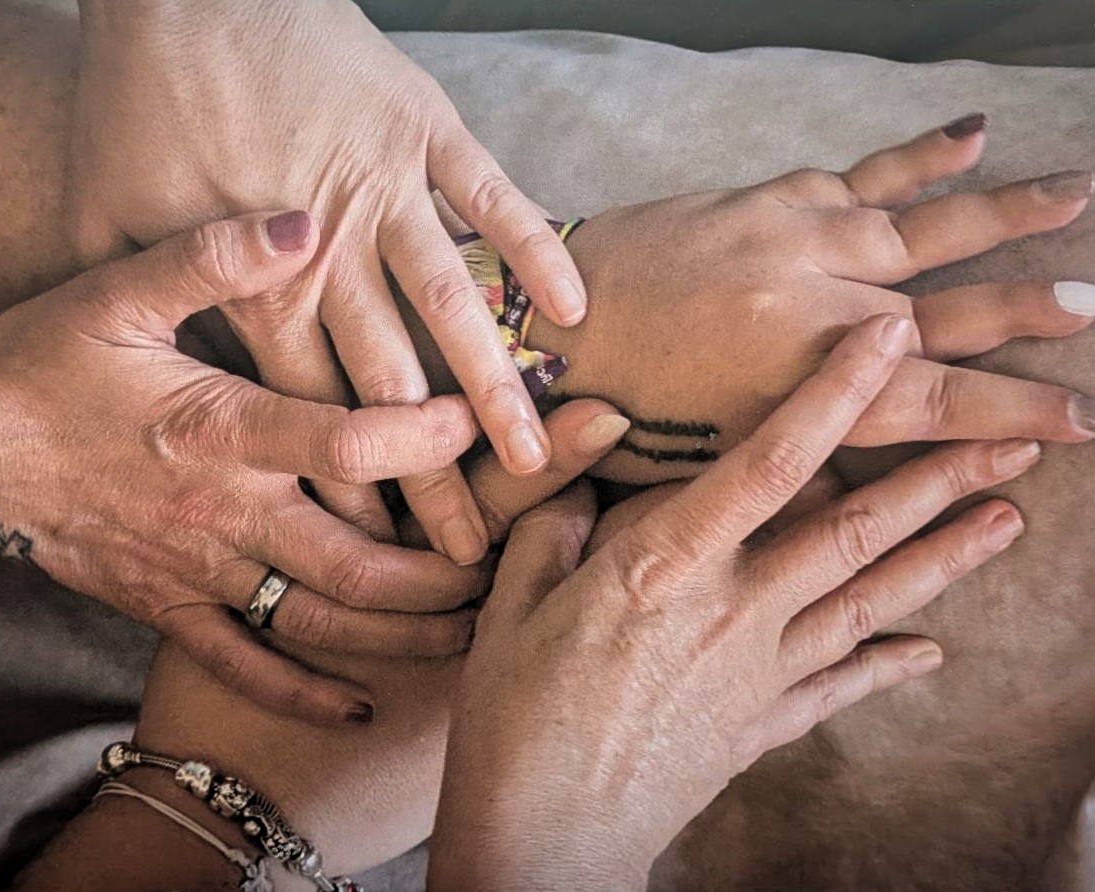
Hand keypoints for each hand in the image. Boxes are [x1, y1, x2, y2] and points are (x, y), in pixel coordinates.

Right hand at [0, 212, 487, 725]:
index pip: (348, 442)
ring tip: (476, 628)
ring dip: (405, 632)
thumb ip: (212, 258)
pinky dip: (307, 694)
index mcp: (220, 431)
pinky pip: (247, 668)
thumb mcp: (118, 292)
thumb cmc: (41, 368)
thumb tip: (304, 221)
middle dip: (450, 568)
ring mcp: (198, 574)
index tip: (489, 426)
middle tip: (517, 559)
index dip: (428, 437)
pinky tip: (360, 708)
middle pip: (360, 562)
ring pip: (322, 622)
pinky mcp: (169, 610)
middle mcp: (223, 515)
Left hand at [70, 0, 586, 563]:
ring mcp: (387, 190)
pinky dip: (536, 252)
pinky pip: (494, 198)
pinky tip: (574, 310)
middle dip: (430, 476)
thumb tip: (167, 374)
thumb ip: (149, 308)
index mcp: (259, 286)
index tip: (385, 551)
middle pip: (391, 386)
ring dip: (497, 391)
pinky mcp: (423, 129)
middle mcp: (334, 254)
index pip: (316, 411)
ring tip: (534, 463)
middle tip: (467, 551)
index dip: (353, 485)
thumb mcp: (103, 222)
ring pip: (454, 310)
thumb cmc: (135, 100)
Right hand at [430, 316, 1035, 889]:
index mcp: (666, 566)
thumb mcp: (513, 602)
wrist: (545, 838)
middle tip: (1009, 441)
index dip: (835, 394)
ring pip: (868, 601)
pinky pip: (842, 686)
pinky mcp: (761, 724)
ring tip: (1008, 521)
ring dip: (943, 560)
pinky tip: (936, 650)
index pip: (770, 461)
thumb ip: (558, 522)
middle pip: (851, 531)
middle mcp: (732, 610)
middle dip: (934, 478)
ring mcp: (757, 672)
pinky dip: (891, 665)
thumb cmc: (513, 716)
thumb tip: (588, 469)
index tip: (889, 340)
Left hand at [526, 115, 1094, 483]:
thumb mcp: (709, 463)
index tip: (1083, 424)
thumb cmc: (614, 411)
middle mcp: (808, 307)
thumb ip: (798, 465)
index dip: (1013, 416)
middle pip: (946, 310)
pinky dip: (919, 158)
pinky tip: (975, 135)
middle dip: (1029, 314)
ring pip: (921, 229)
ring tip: (1079, 196)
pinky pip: (860, 174)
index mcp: (793, 387)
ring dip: (1004, 217)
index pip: (932, 402)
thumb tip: (873, 482)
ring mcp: (791, 241)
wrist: (538, 321)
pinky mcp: (765, 201)